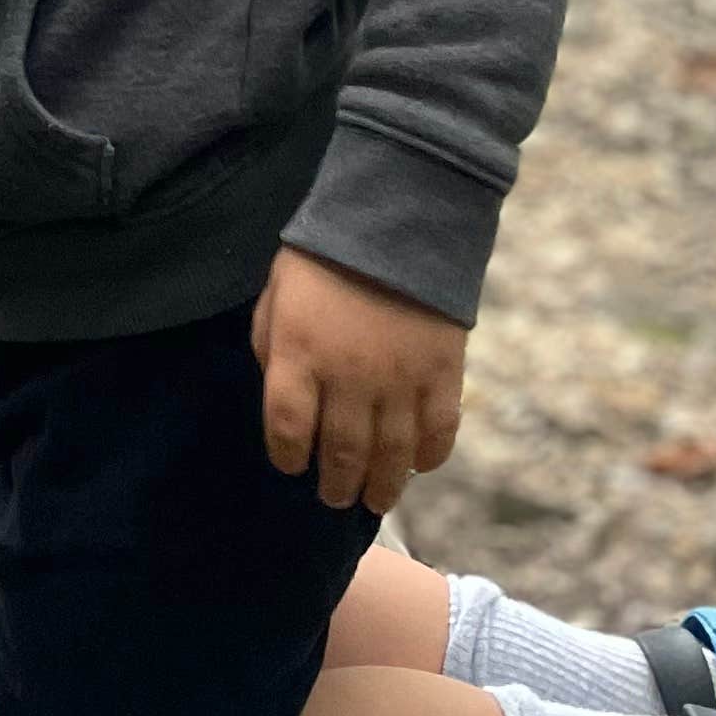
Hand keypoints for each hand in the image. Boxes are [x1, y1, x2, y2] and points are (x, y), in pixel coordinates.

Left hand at [250, 245, 468, 515]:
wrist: (398, 215)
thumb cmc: (326, 254)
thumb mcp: (278, 292)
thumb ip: (273, 346)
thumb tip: (282, 392)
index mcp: (300, 354)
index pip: (286, 428)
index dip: (286, 455)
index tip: (291, 464)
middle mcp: (348, 377)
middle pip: (340, 453)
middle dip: (335, 485)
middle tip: (335, 498)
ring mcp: (399, 380)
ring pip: (390, 455)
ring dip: (382, 486)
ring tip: (375, 500)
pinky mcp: (442, 374)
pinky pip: (439, 432)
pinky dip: (429, 457)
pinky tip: (419, 465)